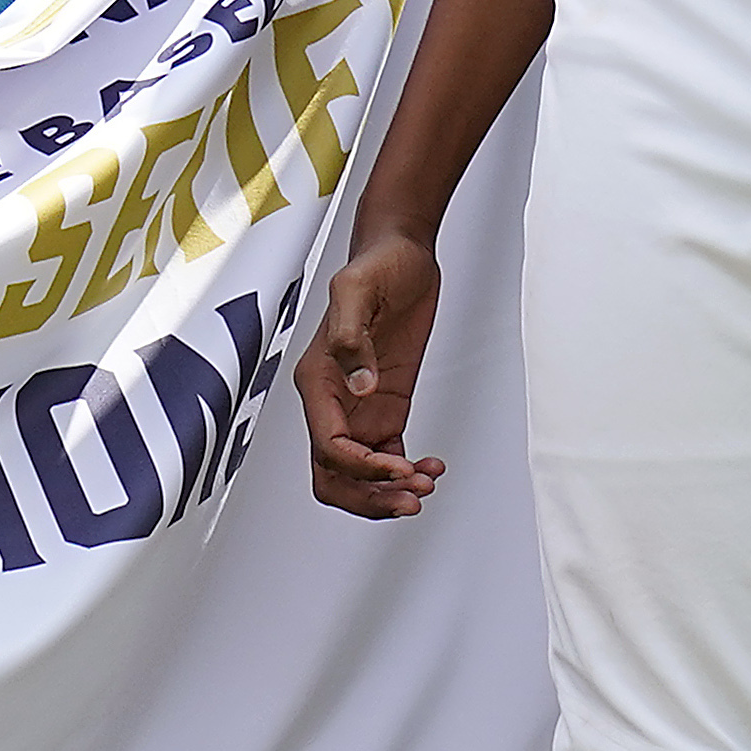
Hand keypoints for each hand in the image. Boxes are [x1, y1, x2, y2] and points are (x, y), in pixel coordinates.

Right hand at [298, 227, 448, 517]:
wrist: (401, 252)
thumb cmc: (376, 264)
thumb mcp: (358, 290)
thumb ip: (352, 338)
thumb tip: (361, 386)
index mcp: (317, 380)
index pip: (329, 447)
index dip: (363, 468)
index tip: (401, 465)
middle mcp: (333, 401)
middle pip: (334, 477)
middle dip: (369, 497)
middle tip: (411, 499)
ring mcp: (358, 408)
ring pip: (358, 476)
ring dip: (387, 491)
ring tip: (426, 483)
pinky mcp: (384, 406)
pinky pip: (387, 456)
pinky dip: (406, 471)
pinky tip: (433, 465)